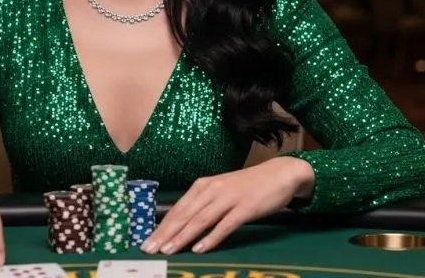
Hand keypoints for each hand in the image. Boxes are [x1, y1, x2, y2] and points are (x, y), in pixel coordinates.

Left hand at [141, 156, 314, 254]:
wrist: (279, 174)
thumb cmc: (247, 186)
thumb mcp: (221, 191)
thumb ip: (203, 205)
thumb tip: (181, 224)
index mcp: (204, 185)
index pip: (178, 209)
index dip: (161, 226)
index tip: (146, 241)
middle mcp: (212, 190)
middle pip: (185, 214)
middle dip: (165, 233)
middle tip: (149, 249)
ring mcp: (229, 198)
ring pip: (200, 220)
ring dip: (182, 237)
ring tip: (168, 250)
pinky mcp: (245, 208)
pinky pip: (225, 225)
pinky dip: (211, 237)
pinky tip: (200, 248)